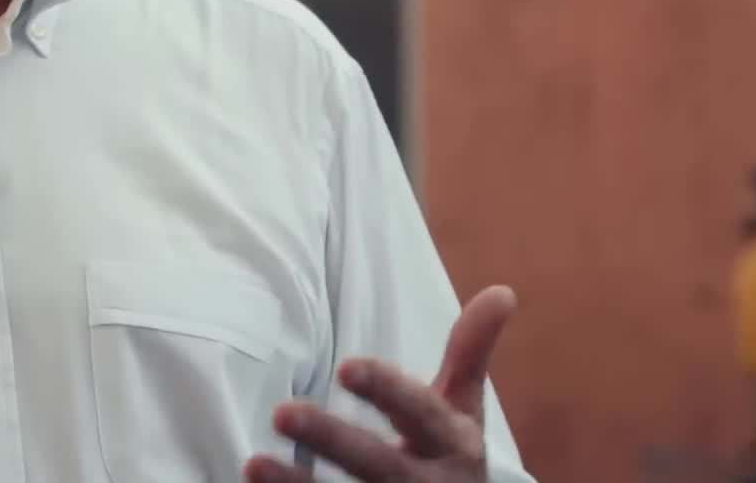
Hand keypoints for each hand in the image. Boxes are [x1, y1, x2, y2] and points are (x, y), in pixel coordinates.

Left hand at [244, 285, 515, 481]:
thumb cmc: (448, 457)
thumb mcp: (464, 411)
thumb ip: (470, 353)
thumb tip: (502, 291)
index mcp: (452, 445)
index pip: (420, 413)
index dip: (386, 390)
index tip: (345, 366)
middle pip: (379, 464)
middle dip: (333, 440)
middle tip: (281, 410)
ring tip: (253, 462)